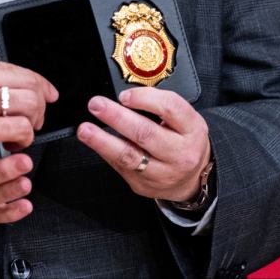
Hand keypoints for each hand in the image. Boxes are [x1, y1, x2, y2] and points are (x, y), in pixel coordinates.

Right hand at [0, 54, 56, 177]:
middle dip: (40, 100)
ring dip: (34, 120)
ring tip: (23, 132)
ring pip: (29, 102)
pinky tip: (13, 145)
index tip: (43, 91)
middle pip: (27, 81)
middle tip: (37, 116)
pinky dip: (24, 138)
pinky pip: (20, 128)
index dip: (34, 81)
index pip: (10, 66)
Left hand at [76, 87, 211, 202]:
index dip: (144, 99)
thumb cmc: (184, 141)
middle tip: (97, 105)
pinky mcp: (144, 184)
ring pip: (129, 155)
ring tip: (86, 130)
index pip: (170, 108)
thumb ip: (159, 105)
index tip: (124, 95)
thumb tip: (125, 96)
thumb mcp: (184, 120)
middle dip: (117, 117)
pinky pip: (120, 167)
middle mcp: (179, 152)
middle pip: (146, 133)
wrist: (193, 180)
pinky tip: (94, 141)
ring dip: (103, 141)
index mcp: (192, 129)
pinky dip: (105, 151)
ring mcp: (162, 172)